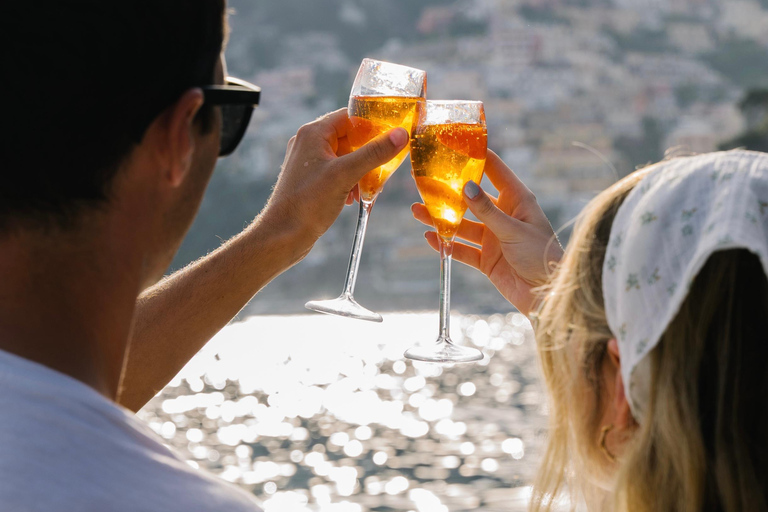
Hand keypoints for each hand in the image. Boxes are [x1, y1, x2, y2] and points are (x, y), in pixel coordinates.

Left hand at [260, 108, 407, 257]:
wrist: (282, 235)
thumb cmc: (308, 203)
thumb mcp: (346, 175)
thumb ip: (374, 153)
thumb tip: (401, 134)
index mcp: (313, 133)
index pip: (349, 116)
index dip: (371, 125)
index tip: (391, 138)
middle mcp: (308, 142)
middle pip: (348, 137)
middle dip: (367, 153)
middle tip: (383, 167)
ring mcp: (307, 162)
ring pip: (344, 156)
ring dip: (360, 170)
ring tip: (368, 187)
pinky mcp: (309, 179)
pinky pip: (336, 172)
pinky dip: (349, 180)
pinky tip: (353, 197)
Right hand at [412, 150, 562, 315]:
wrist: (547, 296)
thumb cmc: (542, 256)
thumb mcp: (513, 230)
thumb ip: (487, 210)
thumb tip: (466, 186)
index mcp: (518, 200)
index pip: (495, 171)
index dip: (477, 157)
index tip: (455, 144)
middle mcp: (504, 216)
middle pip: (472, 199)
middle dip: (449, 192)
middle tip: (424, 182)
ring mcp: (494, 238)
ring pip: (463, 224)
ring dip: (442, 219)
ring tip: (418, 211)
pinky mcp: (487, 260)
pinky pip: (463, 249)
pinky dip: (447, 244)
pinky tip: (430, 238)